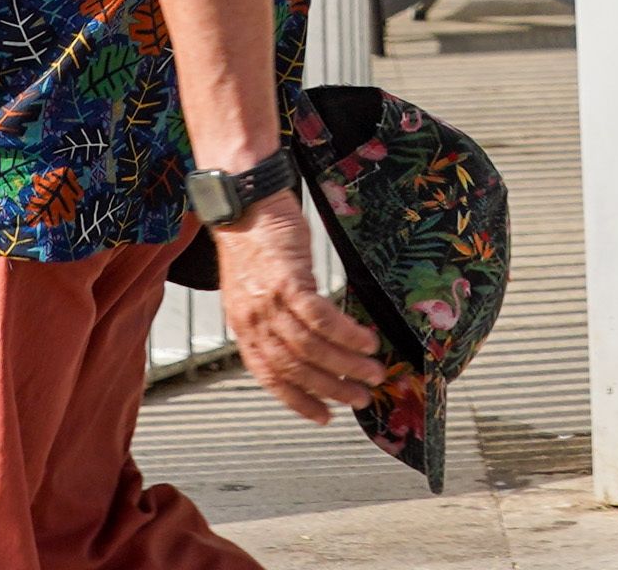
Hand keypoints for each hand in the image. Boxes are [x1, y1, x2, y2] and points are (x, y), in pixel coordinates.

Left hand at [209, 192, 386, 425]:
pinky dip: (346, 334)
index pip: (270, 376)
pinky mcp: (287, 280)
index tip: (324, 416)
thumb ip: (273, 321)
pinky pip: (320, 317)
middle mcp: (253, 320)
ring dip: (346, 365)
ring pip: (310, 347)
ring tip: (373, 371)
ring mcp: (269, 301)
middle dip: (331, 388)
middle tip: (361, 397)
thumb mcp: (255, 291)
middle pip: (294, 368)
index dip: (297, 400)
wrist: (244, 202)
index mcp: (243, 327)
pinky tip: (366, 340)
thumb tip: (306, 349)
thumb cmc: (254, 243)